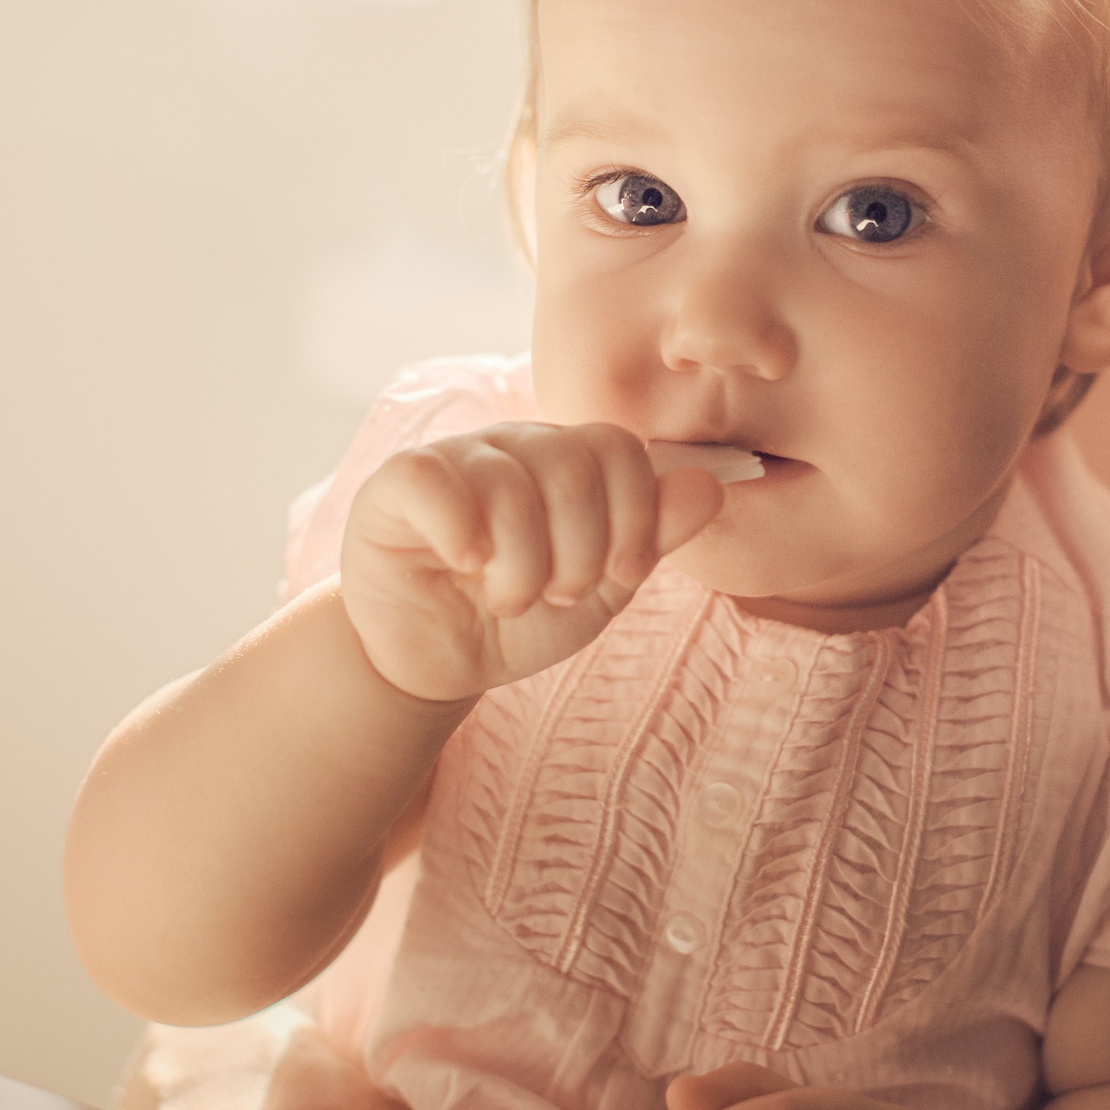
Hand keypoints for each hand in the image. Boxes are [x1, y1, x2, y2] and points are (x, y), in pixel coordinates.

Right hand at [341, 421, 722, 701]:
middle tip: (556, 595)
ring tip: (508, 600)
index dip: (635, 517)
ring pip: (511, 484)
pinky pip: (436, 481)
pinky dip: (461, 534)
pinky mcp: (399, 483)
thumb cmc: (519, 619)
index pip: (620, 449)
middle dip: (579, 554)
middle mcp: (514, 445)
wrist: (437, 663)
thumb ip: (653, 536)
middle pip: (573, 467)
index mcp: (568, 460)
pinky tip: (464, 567)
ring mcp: (456, 458)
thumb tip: (711, 484)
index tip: (621, 575)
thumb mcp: (602, 588)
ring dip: (522, 568)